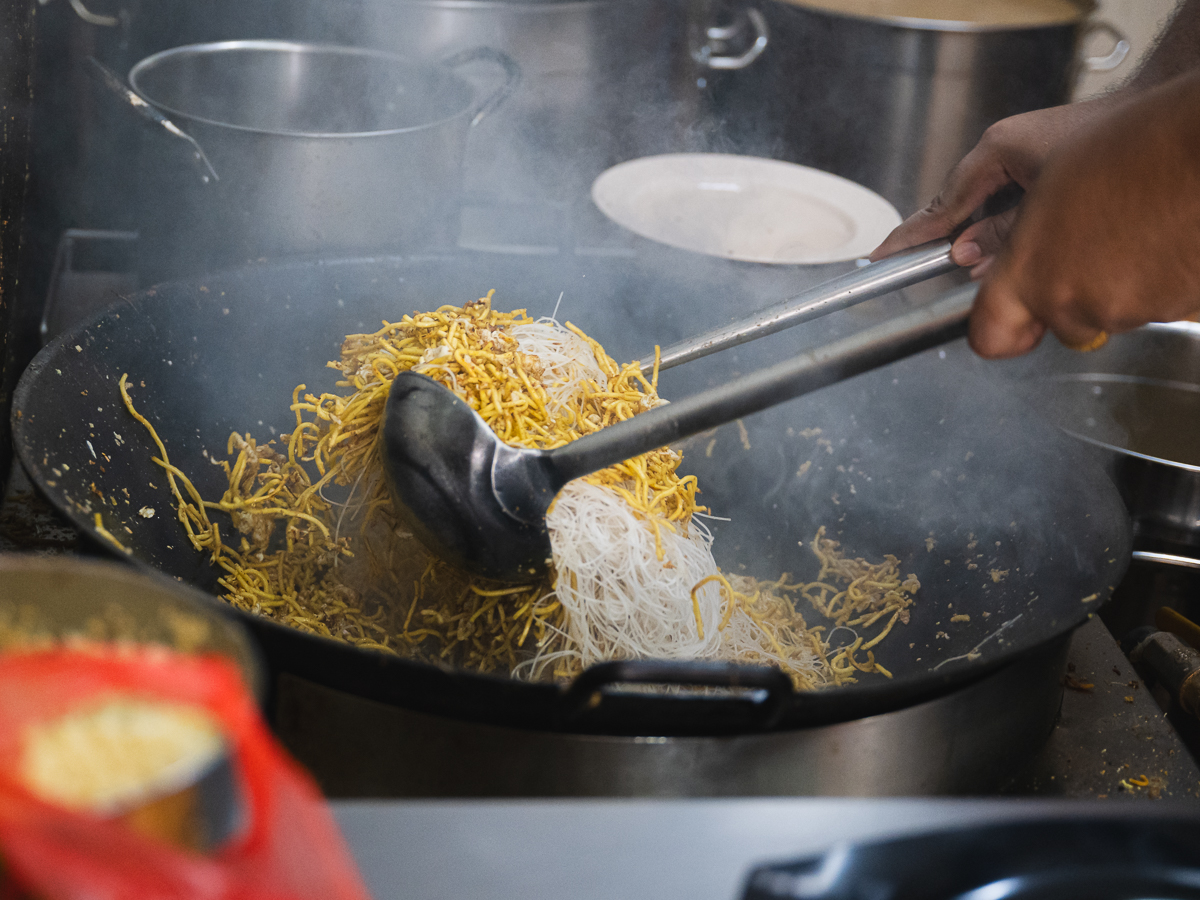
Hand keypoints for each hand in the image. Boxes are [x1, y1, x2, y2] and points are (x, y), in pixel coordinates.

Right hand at [869, 97, 1121, 271]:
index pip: (942, 205)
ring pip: (987, 208)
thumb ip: (1002, 233)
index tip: (881, 254)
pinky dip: (1006, 225)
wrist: (1155, 126)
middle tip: (936, 268)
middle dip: (954, 241)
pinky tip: (1014, 242)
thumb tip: (967, 256)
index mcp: (996, 152)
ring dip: (987, 236)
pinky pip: (1007, 201)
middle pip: (961, 207)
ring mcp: (1019, 154)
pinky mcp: (1037, 163)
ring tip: (985, 261)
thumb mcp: (1043, 202)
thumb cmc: (1107, 147)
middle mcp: (1004, 150)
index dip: (910, 235)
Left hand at [971, 72, 1199, 357]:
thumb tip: (952, 247)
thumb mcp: (1015, 148)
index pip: (989, 337)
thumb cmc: (1124, 135)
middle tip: (1077, 227)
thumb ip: (966, 201)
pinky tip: (1153, 229)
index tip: (995, 307)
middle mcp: (1080, 304)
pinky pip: (1151, 302)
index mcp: (1032, 273)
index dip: (990, 324)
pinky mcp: (1181, 306)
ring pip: (1104, 309)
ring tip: (1124, 217)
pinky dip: (1149, 273)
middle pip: (1052, 318)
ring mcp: (1134, 310)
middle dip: (1056, 279)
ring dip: (1106, 274)